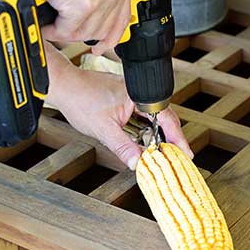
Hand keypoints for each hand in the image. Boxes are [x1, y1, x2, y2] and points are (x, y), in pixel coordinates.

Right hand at [22, 0, 131, 54]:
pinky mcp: (84, 6)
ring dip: (66, 32)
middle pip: (104, 28)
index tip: (102, 45)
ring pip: (85, 32)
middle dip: (82, 33)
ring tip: (51, 23)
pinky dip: (54, 31)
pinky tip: (47, 24)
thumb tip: (86, 8)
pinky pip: (67, 31)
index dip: (111, 35)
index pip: (123, 16)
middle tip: (65, 31)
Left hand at [46, 46, 192, 169]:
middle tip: (176, 156)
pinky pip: (142, 113)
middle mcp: (138, 92)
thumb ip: (123, 147)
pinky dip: (146, 127)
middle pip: (163, 117)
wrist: (63, 86)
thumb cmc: (79, 99)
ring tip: (161, 151)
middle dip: (170, 137)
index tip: (185, 153)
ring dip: (157, 133)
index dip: (178, 138)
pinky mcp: (124, 96)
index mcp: (138, 96)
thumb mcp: (103, 129)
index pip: (167, 119)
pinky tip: (142, 139)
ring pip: (152, 116)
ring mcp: (131, 93)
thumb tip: (138, 163)